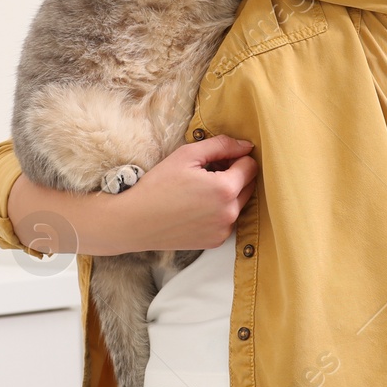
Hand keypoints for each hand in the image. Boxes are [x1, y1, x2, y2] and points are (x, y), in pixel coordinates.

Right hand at [114, 136, 257, 250]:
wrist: (136, 221)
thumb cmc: (158, 185)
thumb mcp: (187, 155)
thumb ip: (221, 145)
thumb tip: (245, 145)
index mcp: (225, 189)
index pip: (250, 166)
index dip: (235, 157)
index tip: (216, 159)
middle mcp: (230, 213)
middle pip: (249, 185)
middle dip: (234, 174)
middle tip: (207, 172)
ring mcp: (224, 230)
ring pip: (240, 203)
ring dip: (228, 193)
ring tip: (200, 190)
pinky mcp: (216, 241)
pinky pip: (228, 220)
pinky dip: (219, 211)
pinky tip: (196, 207)